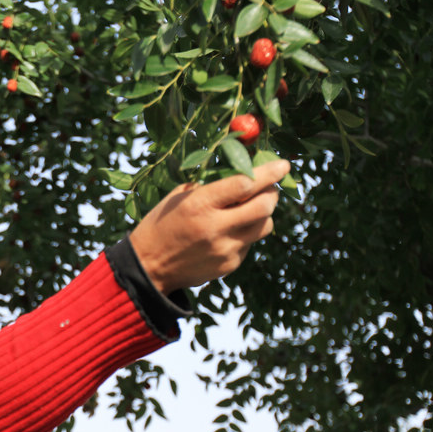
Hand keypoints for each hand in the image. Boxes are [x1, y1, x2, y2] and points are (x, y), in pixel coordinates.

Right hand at [128, 160, 289, 293]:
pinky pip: (250, 243)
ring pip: (264, 226)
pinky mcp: (229, 265)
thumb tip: (245, 174)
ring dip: (263, 214)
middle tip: (270, 188)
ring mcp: (225, 249)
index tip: (283, 165)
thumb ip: (211, 187)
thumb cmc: (162, 223)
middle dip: (272, 193)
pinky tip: (228, 232)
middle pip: (264, 207)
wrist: (149, 266)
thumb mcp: (180, 197)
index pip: (245, 184)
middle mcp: (215, 227)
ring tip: (248, 210)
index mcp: (199, 204)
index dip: (269, 172)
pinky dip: (245, 233)